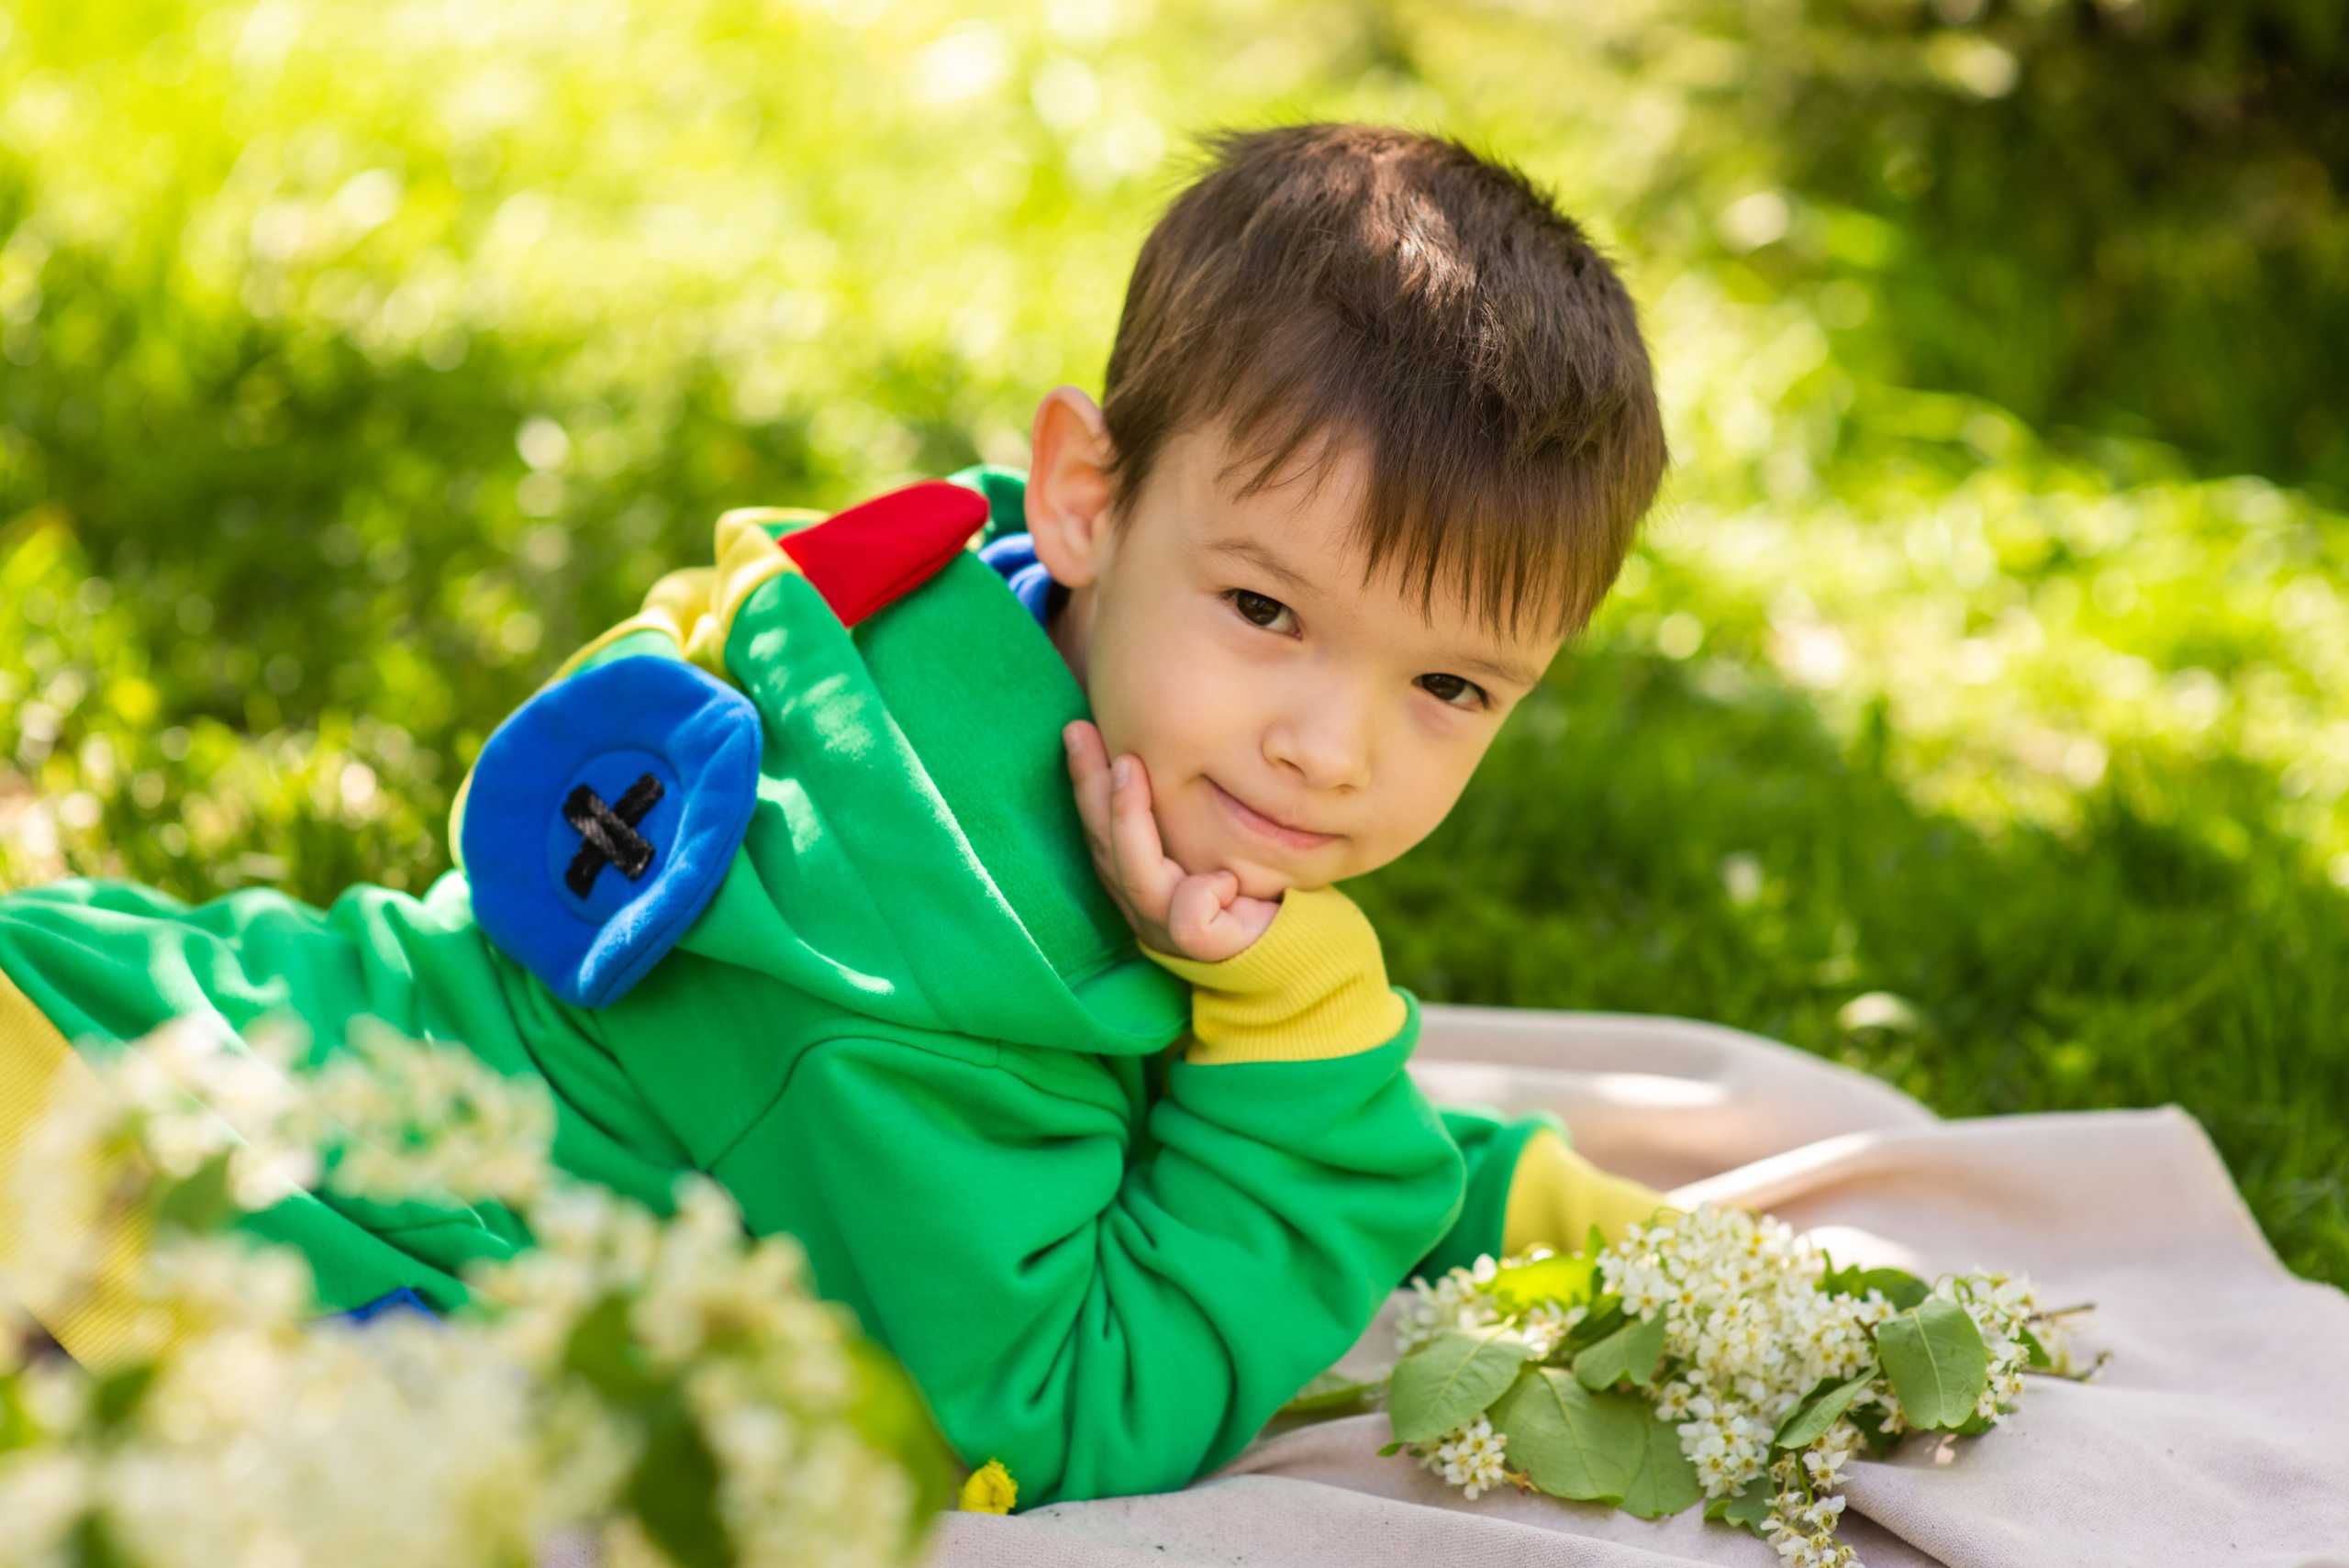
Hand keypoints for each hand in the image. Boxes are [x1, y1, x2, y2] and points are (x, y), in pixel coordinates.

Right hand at [1064, 721, 1280, 961]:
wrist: (1298, 938)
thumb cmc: (1257, 879)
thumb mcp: (1218, 832)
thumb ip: (1186, 804)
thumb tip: (1157, 738)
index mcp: (1140, 876)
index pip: (1101, 826)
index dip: (1087, 780)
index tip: (1079, 728)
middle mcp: (1144, 905)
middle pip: (1105, 846)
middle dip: (1091, 786)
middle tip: (1081, 732)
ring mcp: (1169, 930)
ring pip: (1138, 879)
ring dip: (1128, 820)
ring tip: (1129, 769)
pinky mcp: (1207, 950)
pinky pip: (1189, 923)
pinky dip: (1200, 896)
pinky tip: (1224, 878)